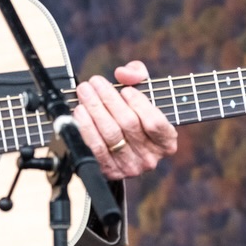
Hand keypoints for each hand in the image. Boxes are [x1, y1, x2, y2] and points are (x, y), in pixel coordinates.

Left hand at [71, 60, 176, 178]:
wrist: (120, 144)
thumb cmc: (133, 112)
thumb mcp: (142, 91)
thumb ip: (138, 76)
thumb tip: (123, 73)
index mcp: (166, 142)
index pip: (154, 122)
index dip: (139, 104)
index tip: (125, 90)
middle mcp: (150, 158)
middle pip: (128, 124)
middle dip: (109, 99)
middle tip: (94, 82)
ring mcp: (130, 168)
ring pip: (110, 134)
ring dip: (94, 109)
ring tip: (84, 92)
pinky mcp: (109, 171)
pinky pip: (95, 148)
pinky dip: (86, 128)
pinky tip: (79, 112)